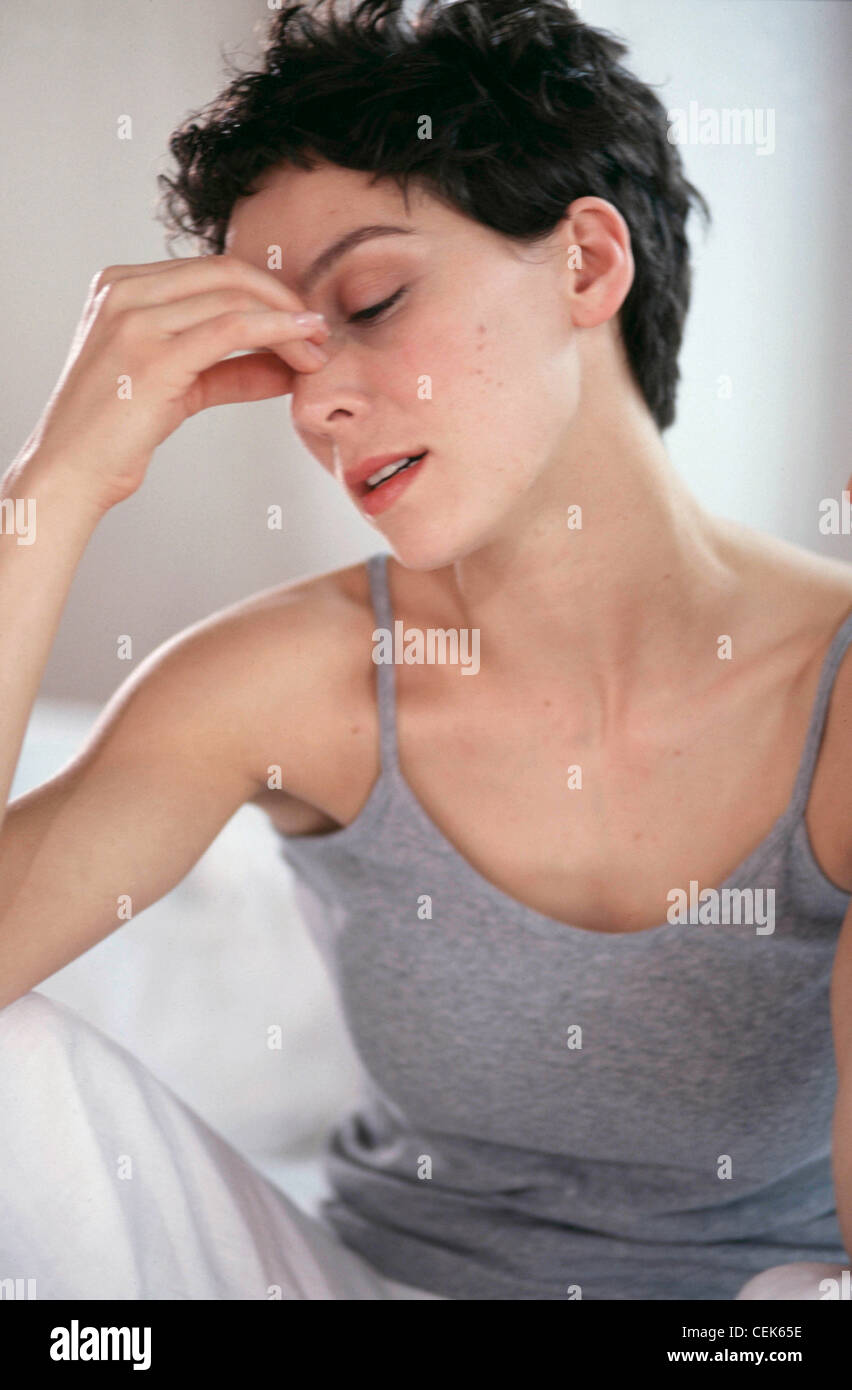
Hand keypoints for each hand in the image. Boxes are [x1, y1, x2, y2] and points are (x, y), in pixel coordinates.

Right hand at [15, 252, 329, 513]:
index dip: (265, 291)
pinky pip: (233, 329)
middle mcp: (124, 291)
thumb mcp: (176, 386)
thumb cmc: (117, 434)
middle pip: (227, 274)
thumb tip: (287, 364)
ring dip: (288, 321)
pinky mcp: (154, 356)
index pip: (210, 271)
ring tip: (318, 349)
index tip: (301, 318)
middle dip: (283, 298)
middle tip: (319, 331)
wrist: (71, 471)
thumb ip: (228, 368)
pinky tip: (304, 345)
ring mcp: (135, 320)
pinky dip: (277, 332)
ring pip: (235, 298)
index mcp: (120, 286)